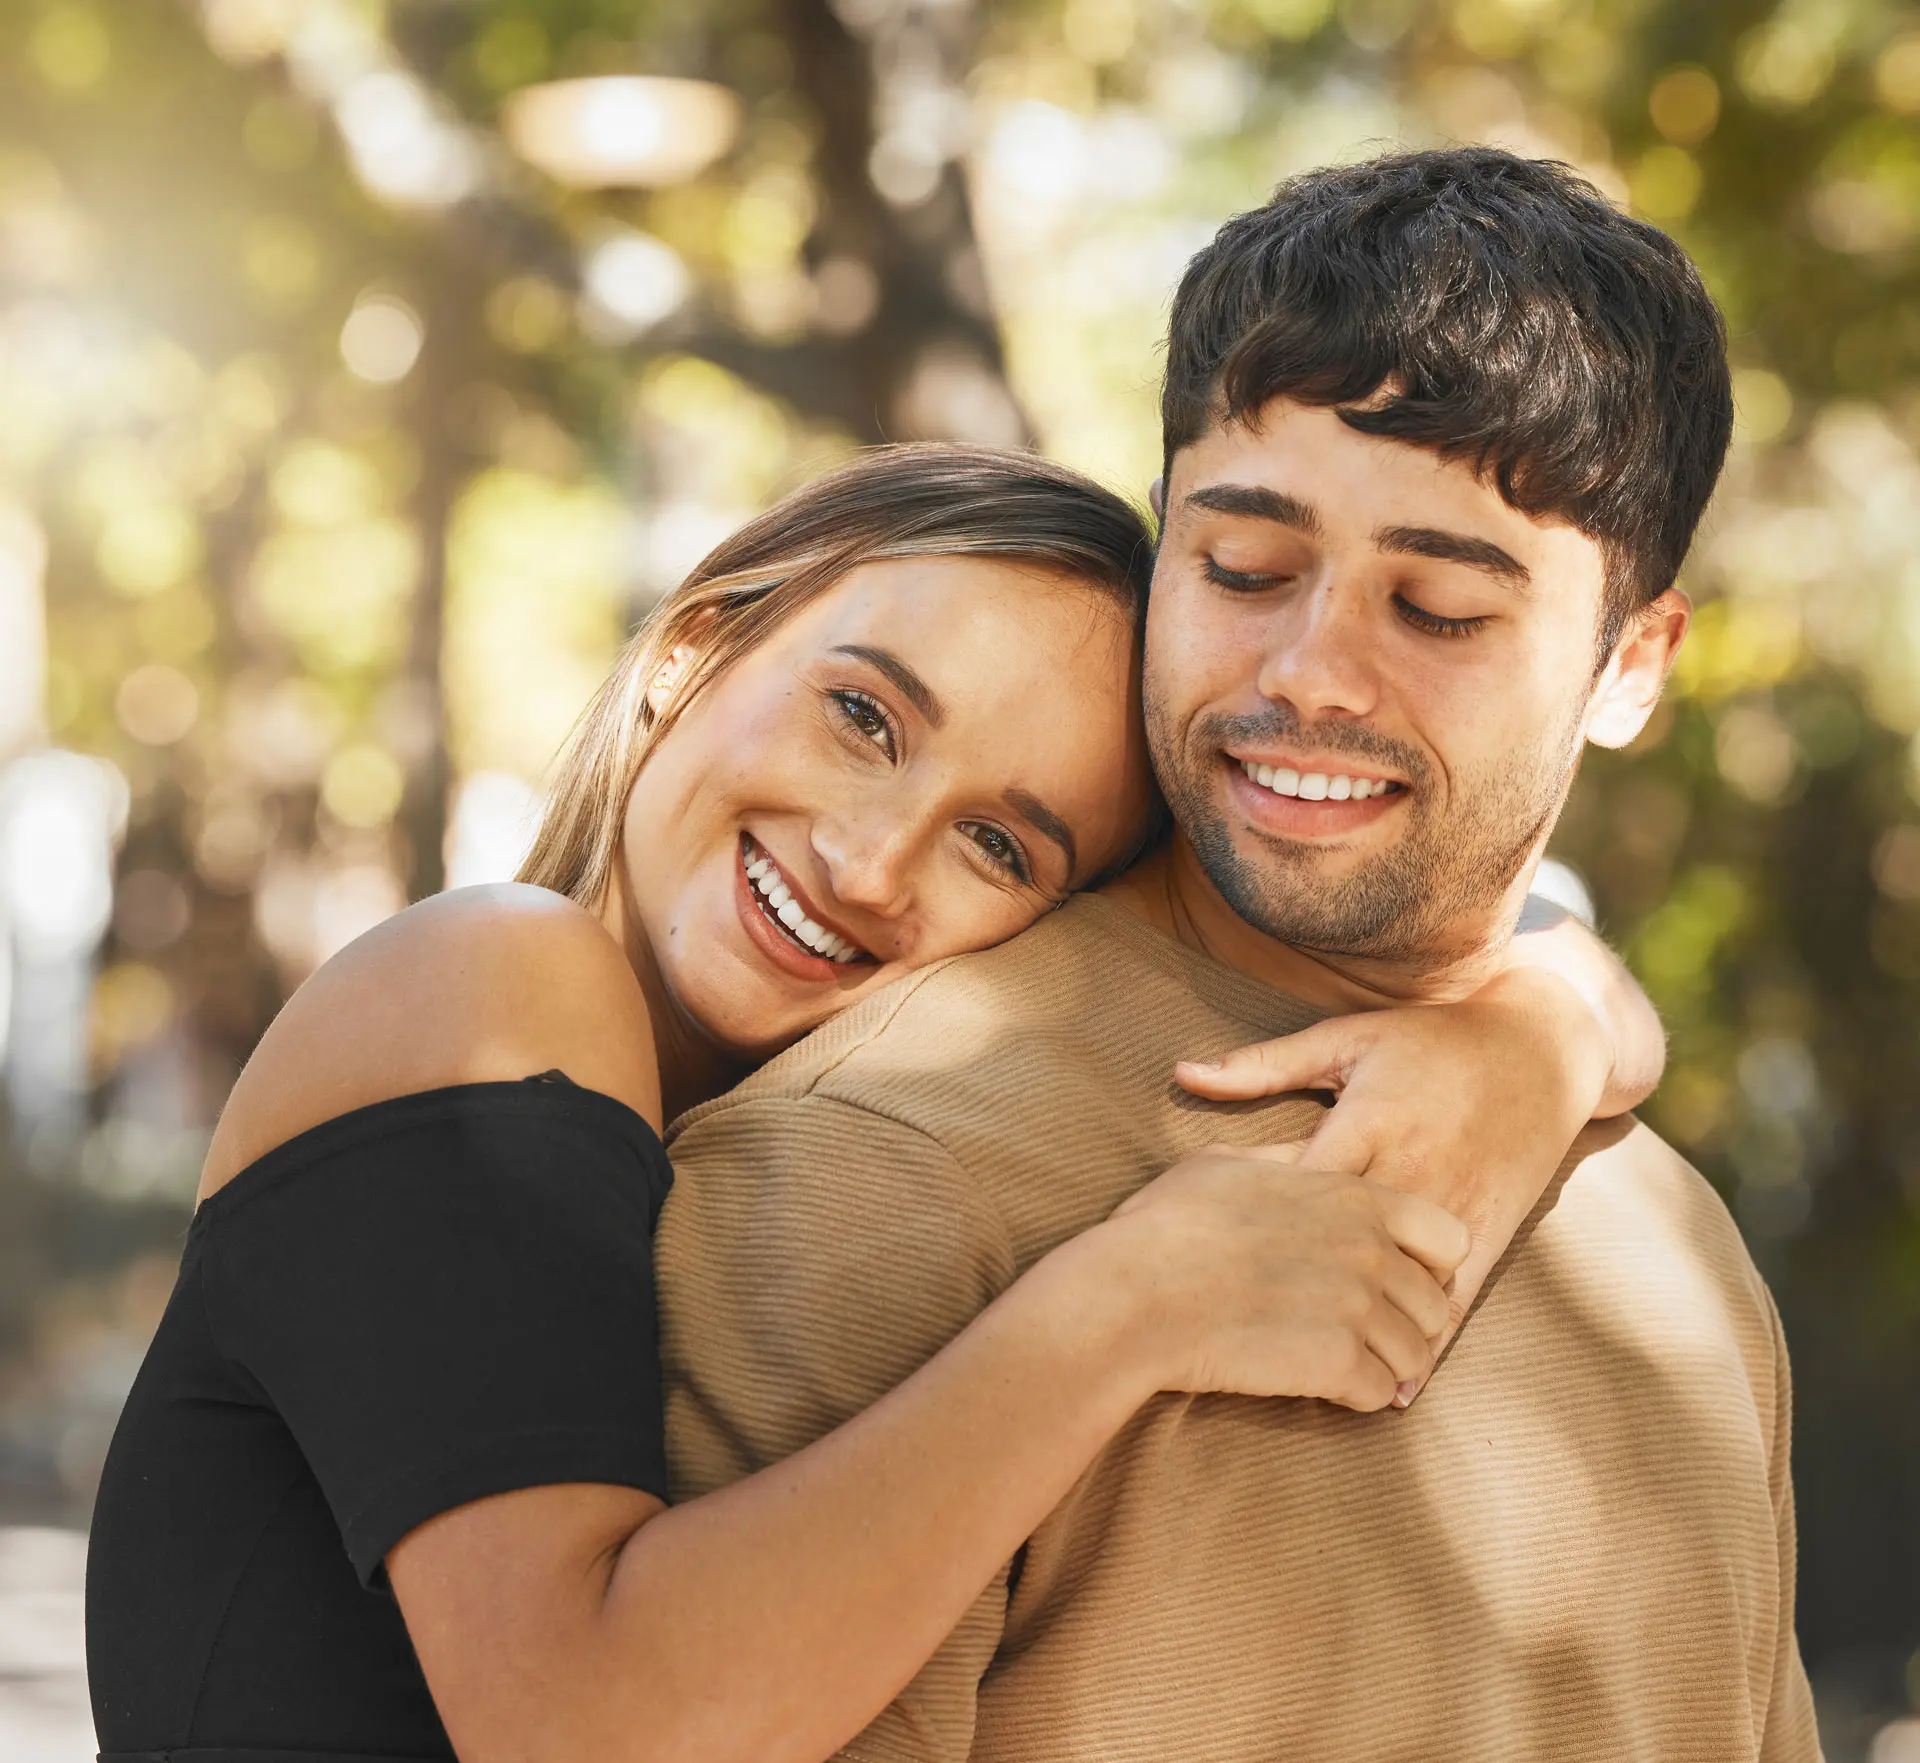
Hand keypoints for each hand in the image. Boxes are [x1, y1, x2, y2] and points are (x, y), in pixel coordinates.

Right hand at [1089, 1144, 1469, 1413]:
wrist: (1133, 1294)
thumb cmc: (1166, 1227)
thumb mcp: (1224, 1164)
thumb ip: (1281, 1158)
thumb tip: (1304, 1155)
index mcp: (1350, 1197)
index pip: (1446, 1236)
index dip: (1425, 1264)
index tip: (1392, 1280)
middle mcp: (1367, 1250)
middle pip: (1435, 1304)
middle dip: (1406, 1324)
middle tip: (1367, 1336)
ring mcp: (1356, 1308)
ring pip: (1416, 1355)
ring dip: (1386, 1366)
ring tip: (1347, 1367)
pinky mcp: (1337, 1363)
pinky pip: (1380, 1392)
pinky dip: (1357, 1396)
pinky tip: (1324, 1386)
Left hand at [1172, 969, 1611, 1355]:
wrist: (1539, 1049)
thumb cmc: (1428, 1041)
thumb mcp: (1345, 1040)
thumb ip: (1264, 1065)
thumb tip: (1181, 1072)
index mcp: (1370, 1122)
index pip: (1305, 1188)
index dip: (1259, 1230)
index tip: (1211, 1268)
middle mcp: (1412, 1170)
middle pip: (1347, 1245)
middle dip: (1299, 1291)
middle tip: (1241, 1339)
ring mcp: (1455, 1206)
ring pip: (1403, 1285)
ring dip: (1363, 1333)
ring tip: (1315, 1382)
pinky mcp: (1490, 1230)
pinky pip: (1457, 1296)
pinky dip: (1428, 1344)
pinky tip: (1398, 1391)